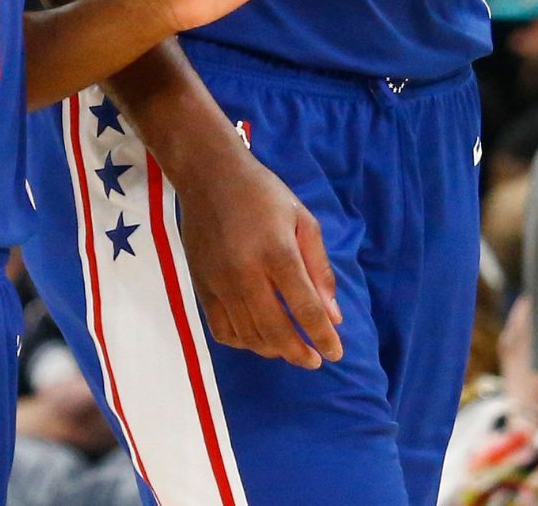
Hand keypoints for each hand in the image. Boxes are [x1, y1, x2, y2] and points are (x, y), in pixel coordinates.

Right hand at [168, 140, 343, 368]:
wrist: (209, 176)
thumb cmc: (263, 195)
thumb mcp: (303, 221)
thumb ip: (319, 270)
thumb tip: (333, 316)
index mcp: (278, 253)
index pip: (305, 308)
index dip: (323, 337)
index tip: (336, 353)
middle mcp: (246, 273)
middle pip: (276, 330)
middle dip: (299, 353)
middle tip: (314, 360)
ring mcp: (220, 283)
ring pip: (249, 336)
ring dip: (273, 350)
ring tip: (290, 350)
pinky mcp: (202, 287)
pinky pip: (222, 330)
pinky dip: (243, 342)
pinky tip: (257, 339)